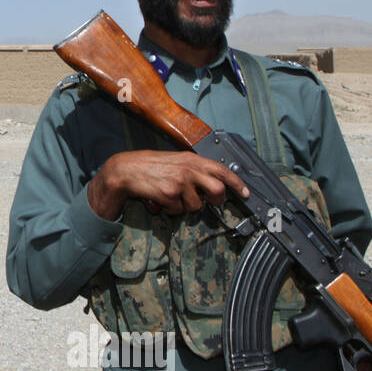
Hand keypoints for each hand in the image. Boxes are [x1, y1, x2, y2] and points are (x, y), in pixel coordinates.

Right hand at [87, 150, 248, 220]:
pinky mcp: (169, 194)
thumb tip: (212, 184)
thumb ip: (193, 169)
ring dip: (186, 207)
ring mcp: (179, 182)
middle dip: (216, 201)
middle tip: (209, 203)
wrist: (125, 170)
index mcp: (191, 159)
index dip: (237, 183)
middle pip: (217, 190)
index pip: (222, 170)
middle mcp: (188, 169)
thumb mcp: (175, 161)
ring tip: (172, 198)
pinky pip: (178, 211)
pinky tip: (161, 201)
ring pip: (196, 205)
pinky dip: (170, 210)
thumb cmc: (149, 166)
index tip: (246, 193)